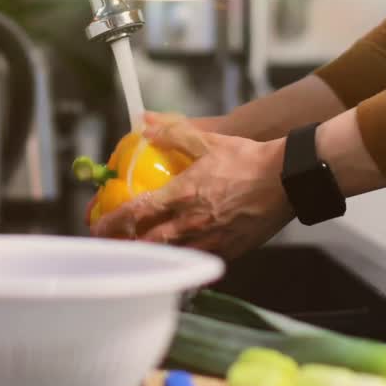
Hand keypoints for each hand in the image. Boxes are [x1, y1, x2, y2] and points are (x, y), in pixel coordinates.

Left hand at [91, 114, 293, 259]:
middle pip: (147, 244)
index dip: (111, 223)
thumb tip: (142, 122)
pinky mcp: (230, 251)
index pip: (136, 214)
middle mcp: (192, 222)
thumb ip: (171, 132)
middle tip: (112, 246)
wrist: (288, 179)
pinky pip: (198, 262)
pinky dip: (182, 263)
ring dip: (151, 257)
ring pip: (170, 257)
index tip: (96, 227)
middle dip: (125, 247)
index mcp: (182, 195)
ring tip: (138, 255)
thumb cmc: (248, 158)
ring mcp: (211, 240)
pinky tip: (176, 261)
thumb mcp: (208, 140)